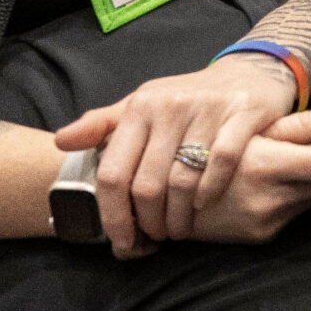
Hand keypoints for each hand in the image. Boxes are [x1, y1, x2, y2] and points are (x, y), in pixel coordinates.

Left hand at [55, 52, 300, 248]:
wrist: (249, 71)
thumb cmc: (188, 98)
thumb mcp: (143, 105)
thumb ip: (102, 124)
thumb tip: (60, 141)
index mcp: (140, 106)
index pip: (114, 172)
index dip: (114, 214)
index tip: (123, 239)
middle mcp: (171, 105)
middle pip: (148, 184)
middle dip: (150, 221)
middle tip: (157, 236)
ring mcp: (209, 108)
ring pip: (183, 178)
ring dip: (180, 216)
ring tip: (180, 230)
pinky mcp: (243, 113)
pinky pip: (222, 162)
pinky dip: (210, 190)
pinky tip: (205, 205)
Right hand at [185, 101, 310, 245]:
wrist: (169, 197)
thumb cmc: (211, 150)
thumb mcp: (254, 129)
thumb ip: (306, 123)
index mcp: (266, 167)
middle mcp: (269, 200)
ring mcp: (267, 222)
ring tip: (308, 159)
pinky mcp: (262, 236)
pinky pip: (300, 211)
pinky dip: (302, 194)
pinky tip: (287, 180)